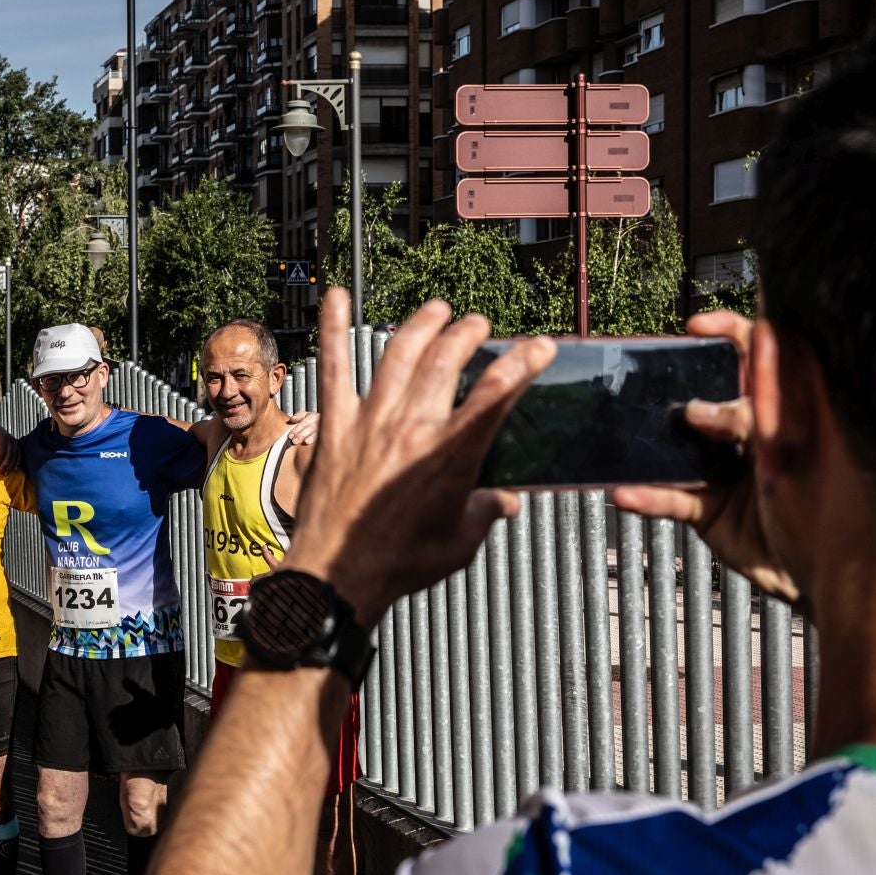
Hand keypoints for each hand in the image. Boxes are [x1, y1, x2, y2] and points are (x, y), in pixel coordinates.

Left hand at [0, 417, 20, 473]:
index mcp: (2, 438)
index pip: (1, 452)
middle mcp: (10, 439)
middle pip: (9, 455)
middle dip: (4, 466)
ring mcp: (14, 441)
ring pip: (14, 456)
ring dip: (10, 466)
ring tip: (5, 473)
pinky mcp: (15, 444)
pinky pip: (18, 454)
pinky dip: (17, 462)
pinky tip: (15, 469)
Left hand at [279, 286, 554, 621]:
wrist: (337, 577)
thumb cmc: (400, 565)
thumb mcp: (461, 543)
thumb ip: (485, 513)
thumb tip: (505, 502)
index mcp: (452, 456)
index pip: (497, 393)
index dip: (524, 362)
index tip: (541, 347)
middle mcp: (412, 429)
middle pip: (445, 361)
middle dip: (467, 334)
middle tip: (478, 326)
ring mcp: (370, 423)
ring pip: (399, 356)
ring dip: (421, 326)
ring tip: (437, 312)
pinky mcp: (335, 426)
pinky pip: (334, 369)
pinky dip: (334, 330)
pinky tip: (336, 297)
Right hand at [611, 311, 798, 603]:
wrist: (821, 575)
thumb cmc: (830, 512)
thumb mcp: (804, 451)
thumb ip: (778, 410)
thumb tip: (753, 365)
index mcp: (779, 412)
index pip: (756, 355)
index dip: (728, 332)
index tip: (697, 328)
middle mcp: (746, 435)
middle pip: (708, 392)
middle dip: (688, 391)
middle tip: (685, 411)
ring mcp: (721, 471)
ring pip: (679, 447)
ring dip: (656, 446)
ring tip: (643, 445)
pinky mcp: (705, 510)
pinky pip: (670, 499)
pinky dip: (648, 498)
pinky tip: (625, 495)